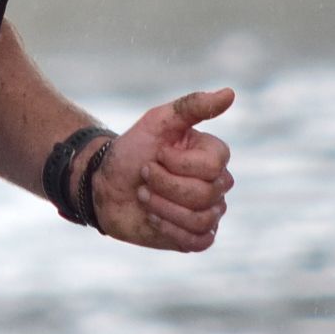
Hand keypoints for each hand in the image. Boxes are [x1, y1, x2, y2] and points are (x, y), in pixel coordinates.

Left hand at [90, 87, 234, 251]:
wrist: (104, 184)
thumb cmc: (133, 149)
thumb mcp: (158, 121)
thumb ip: (193, 106)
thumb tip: (230, 93)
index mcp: (214, 155)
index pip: (213, 166)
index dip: (177, 162)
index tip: (155, 153)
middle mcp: (217, 184)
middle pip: (206, 194)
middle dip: (164, 184)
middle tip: (144, 175)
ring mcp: (209, 212)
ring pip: (201, 218)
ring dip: (163, 207)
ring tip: (143, 195)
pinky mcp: (195, 237)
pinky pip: (198, 240)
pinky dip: (170, 229)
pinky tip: (152, 217)